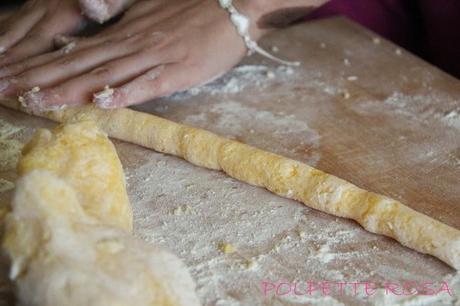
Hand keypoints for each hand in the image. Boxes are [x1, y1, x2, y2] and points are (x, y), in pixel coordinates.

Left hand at [1, 0, 266, 110]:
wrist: (234, 6)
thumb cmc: (192, 9)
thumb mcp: (148, 9)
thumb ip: (118, 21)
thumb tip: (88, 32)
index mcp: (124, 31)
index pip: (76, 51)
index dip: (43, 65)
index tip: (15, 78)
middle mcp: (133, 44)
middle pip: (82, 65)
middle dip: (43, 79)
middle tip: (9, 92)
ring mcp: (155, 57)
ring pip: (107, 75)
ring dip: (72, 89)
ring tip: (39, 102)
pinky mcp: (179, 71)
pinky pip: (149, 84)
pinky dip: (125, 93)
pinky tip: (102, 103)